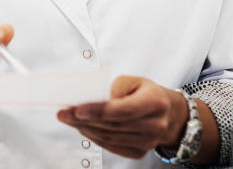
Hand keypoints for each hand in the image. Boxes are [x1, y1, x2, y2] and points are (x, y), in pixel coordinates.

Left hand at [56, 76, 186, 158]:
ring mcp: (149, 142)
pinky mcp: (140, 152)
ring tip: (69, 119)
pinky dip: (95, 137)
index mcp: (155, 102)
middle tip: (64, 112)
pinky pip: (112, 147)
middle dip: (84, 119)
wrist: (168, 113)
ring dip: (85, 129)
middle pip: (114, 125)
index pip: (123, 110)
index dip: (99, 111)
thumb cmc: (146, 93)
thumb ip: (112, 88)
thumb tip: (89, 99)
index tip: (78, 109)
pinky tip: (83, 128)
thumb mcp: (133, 81)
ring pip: (110, 138)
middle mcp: (155, 125)